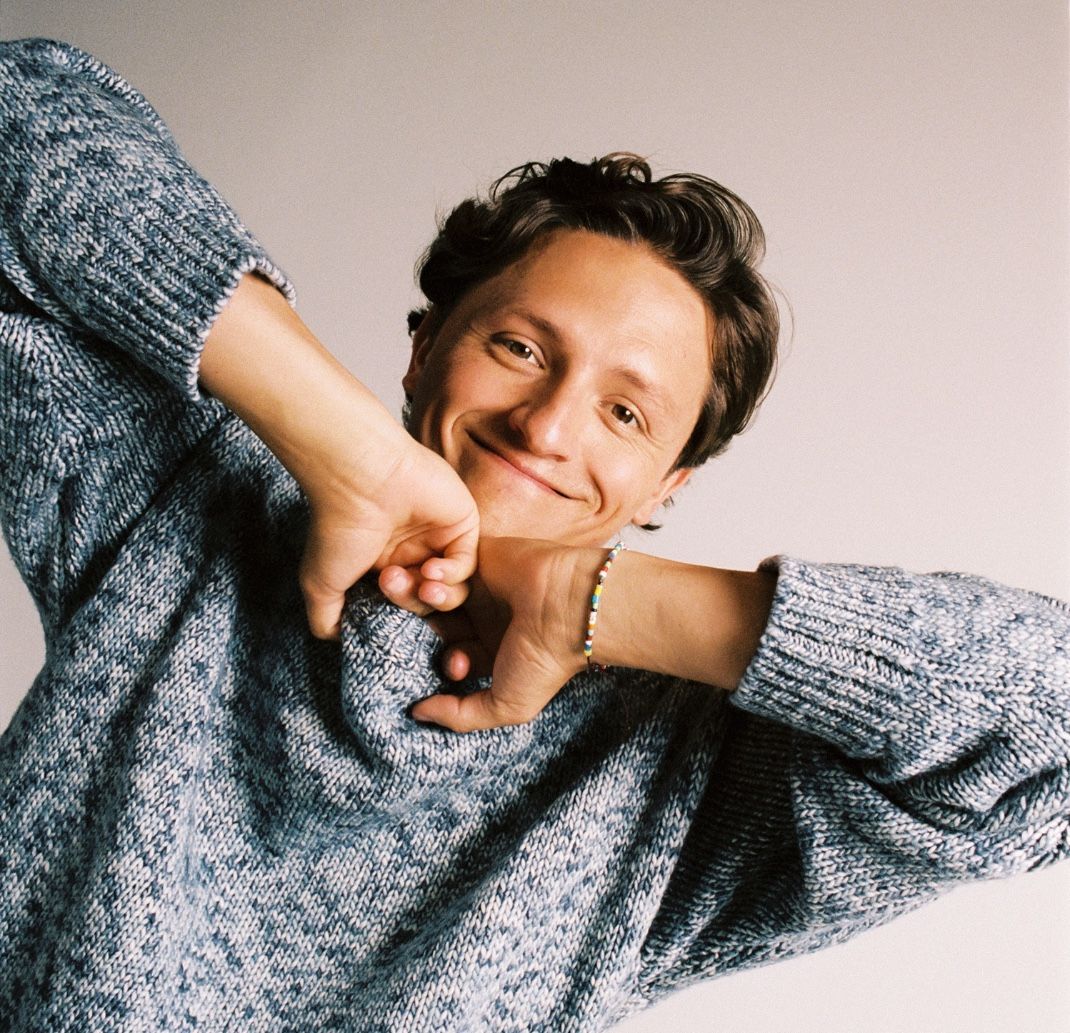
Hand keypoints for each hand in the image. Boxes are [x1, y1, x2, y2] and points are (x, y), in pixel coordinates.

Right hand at [200, 273, 478, 638]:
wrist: (358, 478)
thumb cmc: (336, 526)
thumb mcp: (322, 585)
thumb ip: (327, 619)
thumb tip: (340, 641)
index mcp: (387, 566)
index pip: (407, 609)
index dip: (400, 621)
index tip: (386, 622)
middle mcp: (415, 553)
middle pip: (430, 602)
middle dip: (413, 604)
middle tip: (391, 585)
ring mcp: (439, 539)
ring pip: (453, 589)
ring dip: (435, 596)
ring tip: (416, 585)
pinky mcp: (462, 524)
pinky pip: (468, 565)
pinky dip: (451, 575)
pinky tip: (429, 569)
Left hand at [382, 537, 594, 731]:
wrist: (571, 607)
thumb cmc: (546, 660)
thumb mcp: (506, 706)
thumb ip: (459, 716)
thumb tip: (416, 713)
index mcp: (490, 649)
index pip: (448, 653)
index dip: (445, 660)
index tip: (457, 664)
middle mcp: (483, 617)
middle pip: (433, 619)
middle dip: (413, 616)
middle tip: (396, 612)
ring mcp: (482, 585)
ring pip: (434, 589)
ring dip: (421, 593)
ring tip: (428, 593)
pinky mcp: (481, 556)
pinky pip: (449, 562)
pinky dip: (439, 570)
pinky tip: (436, 577)